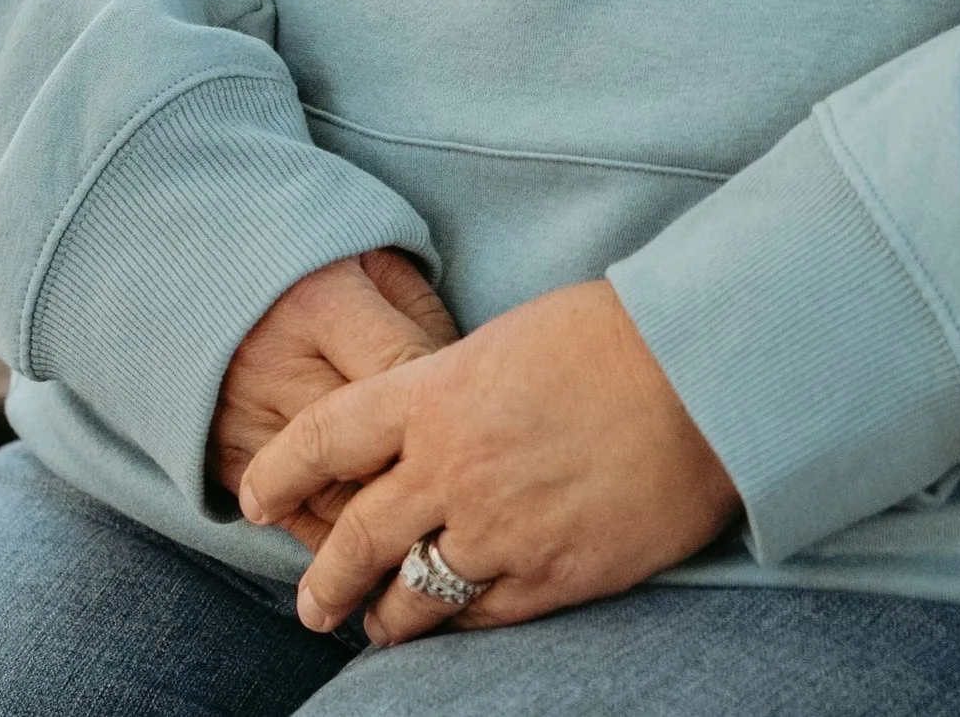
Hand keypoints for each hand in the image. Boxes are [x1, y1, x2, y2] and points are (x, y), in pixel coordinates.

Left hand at [238, 279, 738, 645]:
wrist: (707, 370)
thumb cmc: (623, 333)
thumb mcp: (517, 340)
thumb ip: (462, 390)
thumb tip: (443, 424)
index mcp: (438, 393)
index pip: (328, 437)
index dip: (281, 471)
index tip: (253, 497)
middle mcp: (452, 468)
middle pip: (357, 538)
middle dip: (324, 578)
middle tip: (311, 601)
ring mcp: (499, 529)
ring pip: (412, 598)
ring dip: (387, 617)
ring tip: (378, 626)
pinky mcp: (551, 575)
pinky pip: (482, 619)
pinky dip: (460, 626)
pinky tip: (457, 625)